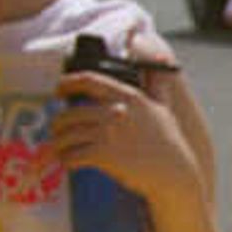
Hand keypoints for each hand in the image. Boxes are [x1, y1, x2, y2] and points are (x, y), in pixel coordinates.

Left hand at [48, 65, 201, 212]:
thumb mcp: (163, 107)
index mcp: (128, 97)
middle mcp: (116, 112)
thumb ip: (157, 83)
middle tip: (57, 131)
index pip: (89, 80)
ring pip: (66, 136)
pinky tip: (67, 163)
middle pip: (70, 114)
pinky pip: (72, 156)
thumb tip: (162, 57)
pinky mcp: (104, 155)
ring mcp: (109, 133)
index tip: (58, 90)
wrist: (174, 174)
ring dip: (57, 145)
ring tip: (59, 150)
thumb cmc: (169, 142)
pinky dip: (65, 160)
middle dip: (57, 124)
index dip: (67, 83)